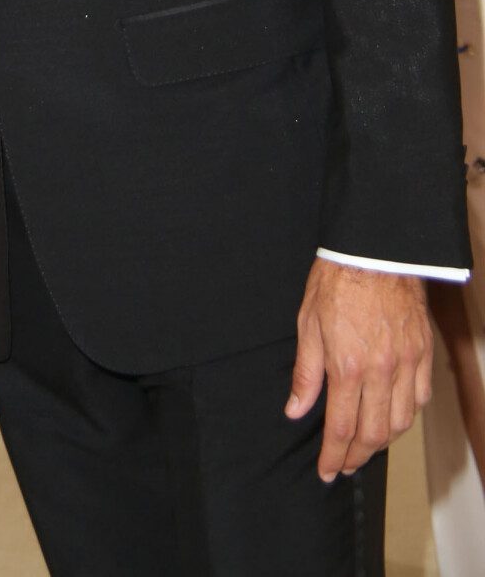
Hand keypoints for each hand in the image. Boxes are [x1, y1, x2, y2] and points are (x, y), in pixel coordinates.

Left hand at [286, 259, 431, 481]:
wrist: (373, 250)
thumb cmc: (337, 281)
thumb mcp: (308, 324)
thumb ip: (306, 373)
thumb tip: (296, 409)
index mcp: (347, 365)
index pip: (342, 427)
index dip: (334, 455)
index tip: (327, 470)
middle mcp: (382, 370)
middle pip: (374, 433)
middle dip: (357, 457)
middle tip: (345, 466)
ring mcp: (407, 363)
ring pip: (401, 421)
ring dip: (383, 441)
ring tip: (366, 446)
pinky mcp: (423, 352)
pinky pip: (421, 398)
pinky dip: (407, 415)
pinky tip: (393, 417)